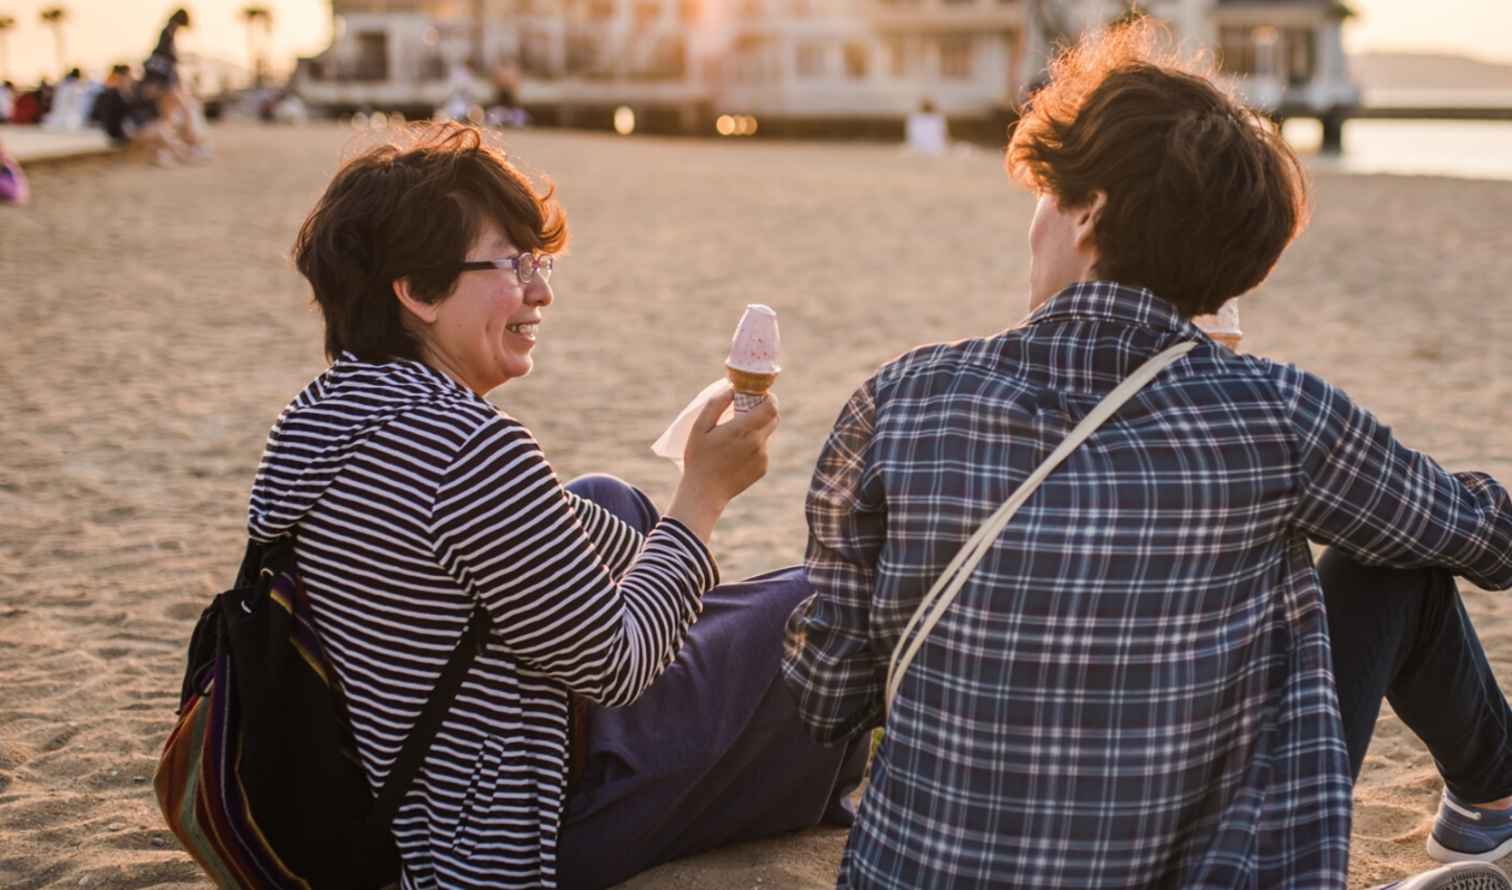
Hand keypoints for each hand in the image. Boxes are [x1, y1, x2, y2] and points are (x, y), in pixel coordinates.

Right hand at [667, 387, 779, 542]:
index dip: (769, 398)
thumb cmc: (699, 458)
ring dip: (756, 430)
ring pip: (767, 434)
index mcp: (743, 429)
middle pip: (773, 418)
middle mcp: (757, 442)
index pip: (771, 406)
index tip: (759, 395)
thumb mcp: (699, 428)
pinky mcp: (762, 468)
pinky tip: (735, 455)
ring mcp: (762, 457)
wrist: (705, 493)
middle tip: (746, 411)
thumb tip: (731, 390)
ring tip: (735, 437)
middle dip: (763, 411)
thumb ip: (715, 405)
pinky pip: (763, 450)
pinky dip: (754, 447)